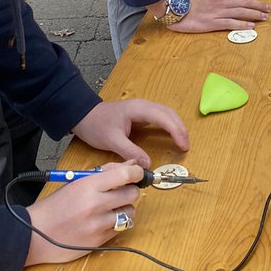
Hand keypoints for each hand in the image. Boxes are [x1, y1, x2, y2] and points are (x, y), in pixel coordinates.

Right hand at [24, 161, 143, 264]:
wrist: (35, 234)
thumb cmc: (55, 206)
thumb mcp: (76, 182)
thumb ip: (105, 173)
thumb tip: (131, 164)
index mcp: (88, 186)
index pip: (125, 175)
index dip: (137, 172)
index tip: (138, 173)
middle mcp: (95, 205)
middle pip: (132, 194)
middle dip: (130, 191)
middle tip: (121, 191)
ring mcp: (98, 225)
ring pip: (130, 213)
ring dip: (125, 209)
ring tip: (112, 208)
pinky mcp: (99, 241)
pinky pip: (120, 229)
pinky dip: (117, 223)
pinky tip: (104, 220)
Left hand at [72, 100, 189, 166]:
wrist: (83, 115)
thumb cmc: (96, 125)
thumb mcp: (112, 141)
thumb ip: (130, 152)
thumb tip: (148, 165)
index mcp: (138, 109)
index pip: (163, 118)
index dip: (176, 131)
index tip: (184, 146)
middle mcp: (144, 105)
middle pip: (169, 113)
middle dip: (180, 129)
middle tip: (186, 146)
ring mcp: (143, 108)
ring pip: (167, 114)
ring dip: (177, 126)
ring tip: (183, 142)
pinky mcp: (141, 113)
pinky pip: (161, 117)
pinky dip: (170, 125)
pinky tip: (172, 135)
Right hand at [167, 0, 270, 33]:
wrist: (176, 8)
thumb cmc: (188, 0)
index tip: (255, 2)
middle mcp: (223, 1)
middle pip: (246, 2)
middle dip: (259, 5)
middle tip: (269, 9)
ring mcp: (219, 12)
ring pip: (242, 12)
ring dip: (255, 15)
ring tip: (265, 17)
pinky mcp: (214, 23)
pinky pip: (232, 23)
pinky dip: (243, 24)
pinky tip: (251, 26)